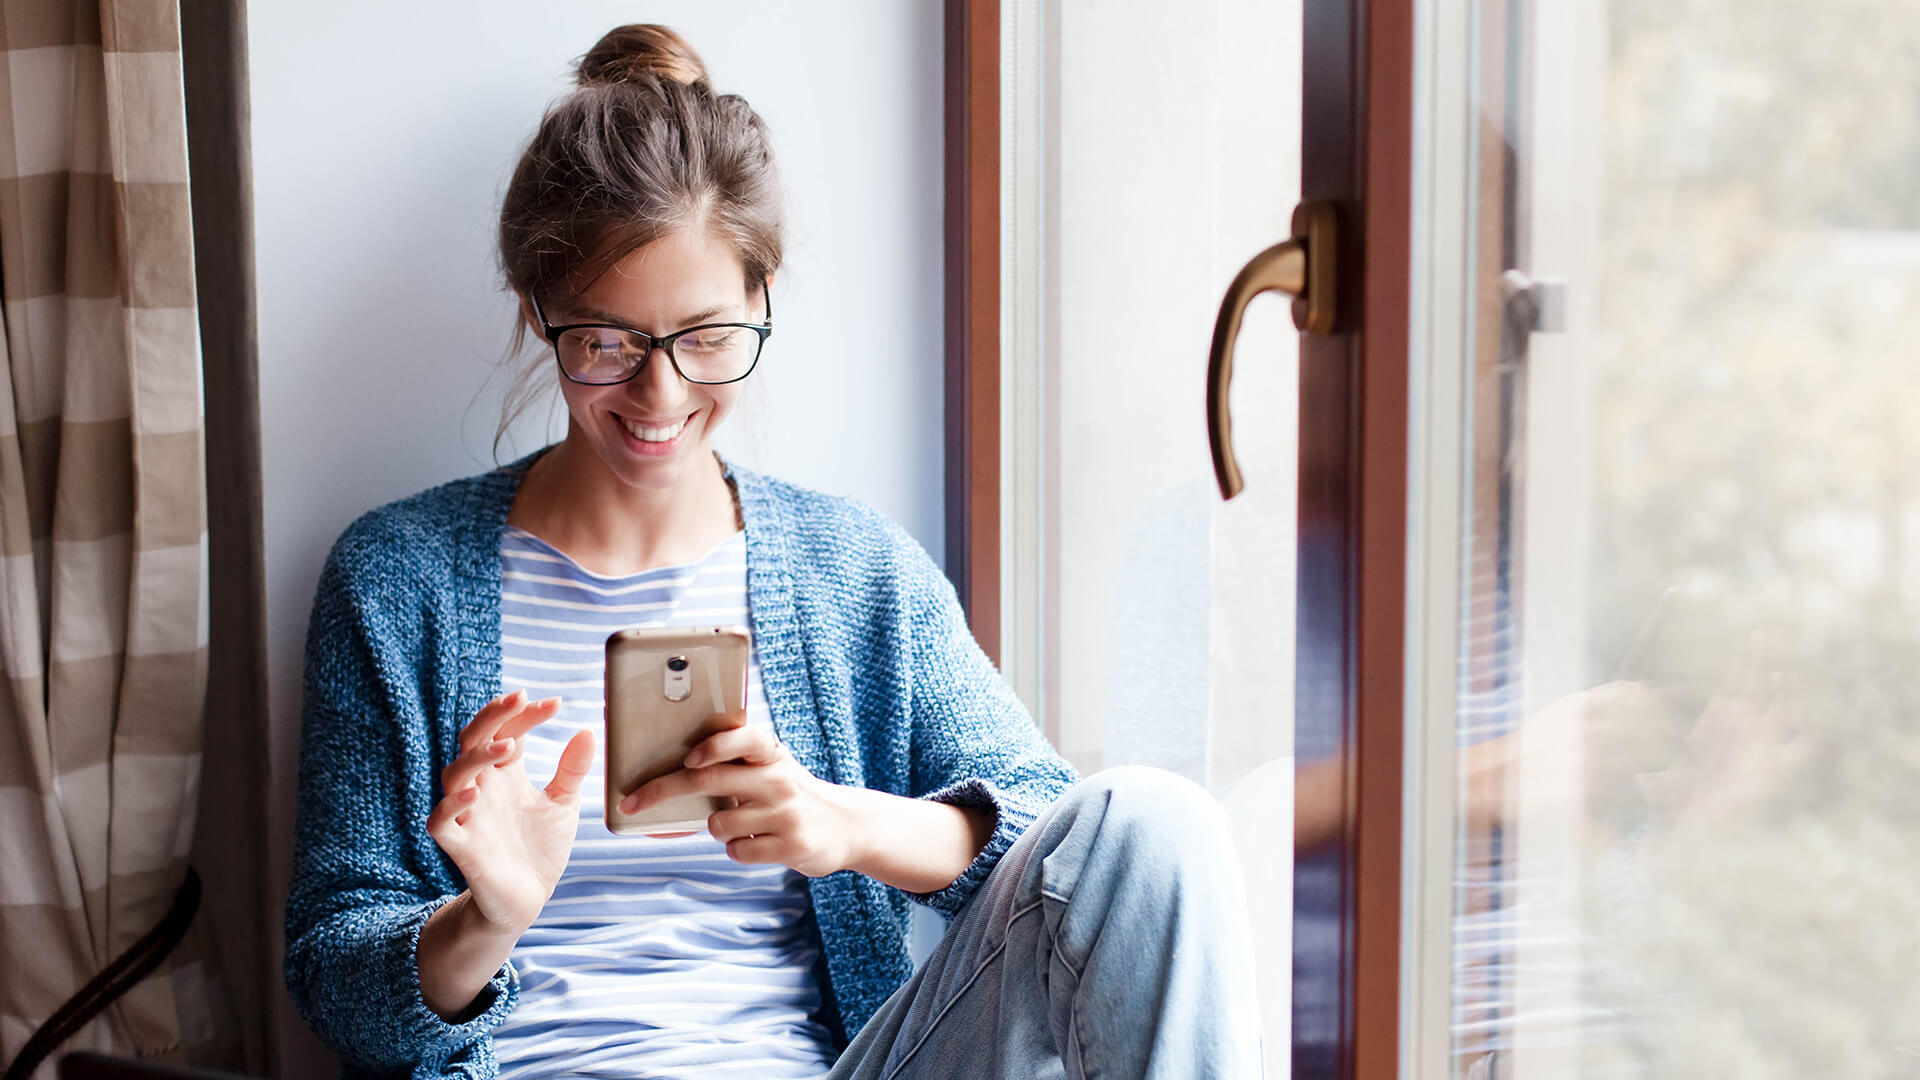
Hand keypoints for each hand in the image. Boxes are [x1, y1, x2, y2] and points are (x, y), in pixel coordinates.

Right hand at [426, 689, 592, 931]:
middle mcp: (483, 789)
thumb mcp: (563, 804)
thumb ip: (572, 769)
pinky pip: (441, 822)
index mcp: (505, 775)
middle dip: (493, 717)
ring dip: (478, 757)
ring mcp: (469, 816)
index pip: (507, 731)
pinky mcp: (460, 847)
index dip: (526, 715)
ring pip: (453, 775)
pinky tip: (476, 792)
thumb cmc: (539, 848)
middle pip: (473, 740)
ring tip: (509, 748)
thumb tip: (585, 730)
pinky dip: (452, 805)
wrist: (528, 900)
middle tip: (519, 699)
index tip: (556, 703)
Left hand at [620, 720, 854, 876]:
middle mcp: (779, 779)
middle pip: (709, 781)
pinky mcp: (791, 846)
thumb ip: (735, 763)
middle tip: (632, 801)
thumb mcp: (773, 767)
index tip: (688, 760)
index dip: (714, 747)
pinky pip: (736, 851)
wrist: (848, 826)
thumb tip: (674, 769)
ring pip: (717, 824)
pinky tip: (756, 842)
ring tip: (742, 824)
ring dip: (716, 828)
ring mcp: (785, 814)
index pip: (743, 739)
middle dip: (661, 791)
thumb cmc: (791, 793)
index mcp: (771, 754)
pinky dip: (736, 850)